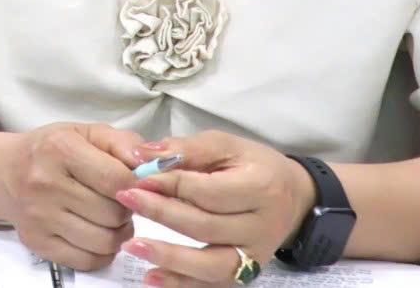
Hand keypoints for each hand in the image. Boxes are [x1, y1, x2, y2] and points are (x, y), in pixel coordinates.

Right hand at [0, 122, 150, 271]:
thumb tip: (152, 165)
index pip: (118, 180)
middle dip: (125, 209)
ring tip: (111, 219)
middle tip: (118, 201)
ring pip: (105, 241)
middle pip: (113, 213)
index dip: (137, 187)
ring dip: (117, 233)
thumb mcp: (85, 133)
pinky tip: (96, 234)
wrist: (4, 172)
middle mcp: (45, 183)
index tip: (135, 185)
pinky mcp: (37, 243)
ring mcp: (39, 216)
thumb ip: (123, 142)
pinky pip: (88, 261)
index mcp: (60, 149)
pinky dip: (102, 253)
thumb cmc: (52, 150)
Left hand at [114, 132, 317, 286]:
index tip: (137, 179)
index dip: (170, 185)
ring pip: (212, 265)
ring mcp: (255, 255)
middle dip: (161, 214)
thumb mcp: (226, 145)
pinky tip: (152, 277)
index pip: (209, 192)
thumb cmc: (253, 166)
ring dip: (170, 258)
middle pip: (207, 226)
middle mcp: (261, 227)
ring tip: (133, 246)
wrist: (293, 197)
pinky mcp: (247, 273)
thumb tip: (143, 154)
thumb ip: (187, 149)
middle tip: (126, 200)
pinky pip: (214, 284)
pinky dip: (183, 284)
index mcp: (260, 188)